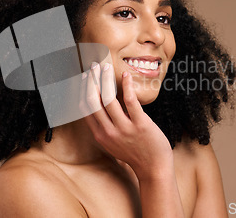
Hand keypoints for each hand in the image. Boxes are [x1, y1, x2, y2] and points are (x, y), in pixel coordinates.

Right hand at [80, 62, 173, 180]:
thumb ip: (104, 127)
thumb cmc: (134, 153)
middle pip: (93, 101)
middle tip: (93, 67)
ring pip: (108, 99)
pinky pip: (130, 101)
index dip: (82, 90)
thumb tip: (100, 105)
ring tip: (106, 68)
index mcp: (100, 135)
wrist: (153, 168)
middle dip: (91, 81)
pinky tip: (126, 76)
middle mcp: (109, 132)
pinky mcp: (140, 125)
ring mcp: (124, 129)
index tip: (85, 78)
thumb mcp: (112, 143)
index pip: (85, 109)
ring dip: (105, 79)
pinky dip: (127, 85)